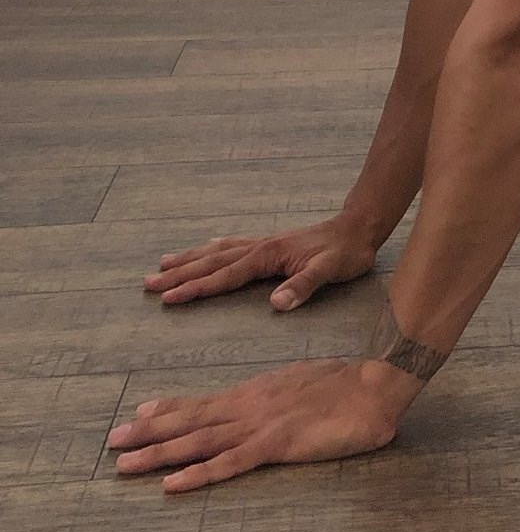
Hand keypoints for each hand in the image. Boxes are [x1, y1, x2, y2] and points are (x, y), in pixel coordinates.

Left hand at [106, 358, 413, 492]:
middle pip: (192, 420)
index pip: (206, 401)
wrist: (375, 386)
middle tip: (114, 440)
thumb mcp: (302, 382)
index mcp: (258, 391)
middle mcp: (251, 405)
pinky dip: (198, 474)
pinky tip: (172, 485)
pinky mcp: (276, 445)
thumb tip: (263, 398)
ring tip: (125, 462)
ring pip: (200, 441)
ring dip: (160, 452)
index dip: (170, 408)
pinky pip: (230, 464)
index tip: (139, 412)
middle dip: (150, 431)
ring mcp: (261, 425)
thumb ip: (276, 394)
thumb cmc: (346, 385)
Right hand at [143, 215, 378, 310]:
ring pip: (217, 252)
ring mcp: (264, 243)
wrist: (360, 227)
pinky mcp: (270, 244)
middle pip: (212, 262)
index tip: (168, 298)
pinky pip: (231, 246)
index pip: (225, 276)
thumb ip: (304, 286)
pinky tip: (204, 250)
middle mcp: (260, 246)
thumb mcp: (331, 271)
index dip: (197, 288)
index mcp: (268, 255)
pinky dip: (211, 250)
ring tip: (161, 266)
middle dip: (180, 274)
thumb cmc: (347, 252)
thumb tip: (276, 304)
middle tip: (147, 284)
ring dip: (189, 259)